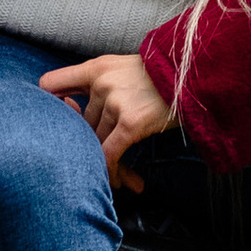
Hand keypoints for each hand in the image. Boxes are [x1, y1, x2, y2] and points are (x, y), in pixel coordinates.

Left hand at [41, 51, 175, 193]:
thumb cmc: (167, 78)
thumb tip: (76, 108)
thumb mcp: (129, 69)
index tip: (60, 125)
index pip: (50, 84)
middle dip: (90, 150)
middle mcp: (100, 83)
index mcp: (97, 67)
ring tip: (126, 182)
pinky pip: (108, 155)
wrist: (200, 75)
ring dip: (108, 167)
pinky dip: (113, 173)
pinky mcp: (129, 122)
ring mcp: (114, 102)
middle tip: (106, 166)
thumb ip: (103, 84)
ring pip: (95, 144)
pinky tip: (126, 183)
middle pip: (79, 125)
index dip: (51, 107)